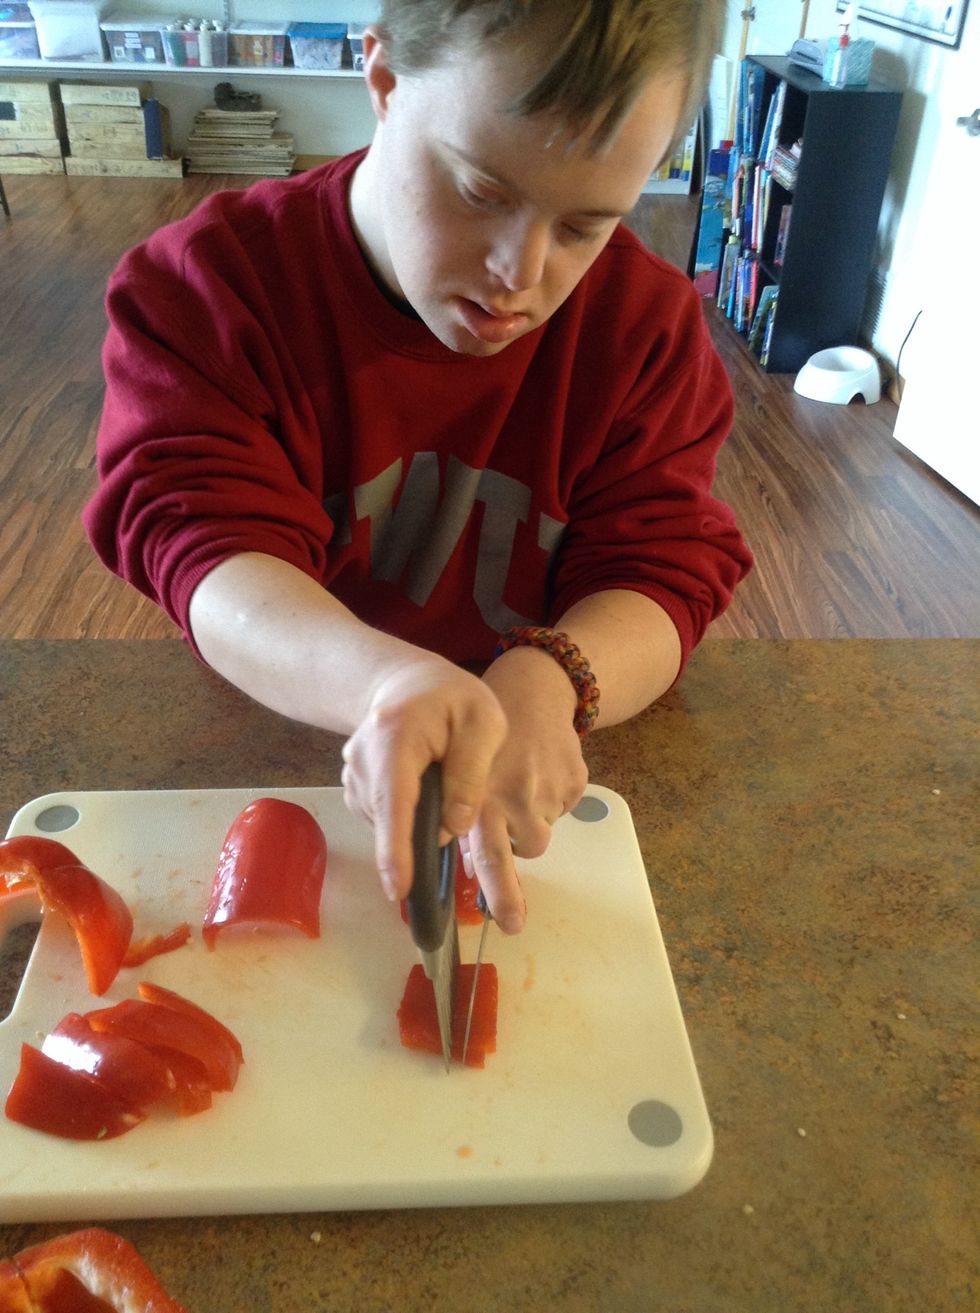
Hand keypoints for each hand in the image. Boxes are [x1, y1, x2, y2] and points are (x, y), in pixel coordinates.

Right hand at [340, 654, 506, 907]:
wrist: (407, 683)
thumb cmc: (453, 699)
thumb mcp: (483, 723)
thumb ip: (472, 772)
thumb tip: (455, 828)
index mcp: (396, 738)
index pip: (393, 800)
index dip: (396, 848)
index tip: (400, 887)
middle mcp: (362, 758)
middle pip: (387, 818)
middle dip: (418, 838)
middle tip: (455, 816)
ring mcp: (352, 773)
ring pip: (385, 822)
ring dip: (415, 824)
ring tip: (442, 786)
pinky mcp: (354, 787)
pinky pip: (383, 818)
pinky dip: (405, 818)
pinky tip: (424, 793)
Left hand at [464, 647, 588, 929]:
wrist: (534, 690)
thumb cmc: (486, 735)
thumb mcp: (462, 769)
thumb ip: (463, 813)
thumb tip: (467, 862)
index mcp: (482, 794)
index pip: (487, 852)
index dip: (494, 891)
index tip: (503, 923)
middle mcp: (516, 796)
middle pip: (521, 854)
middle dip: (510, 895)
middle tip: (513, 924)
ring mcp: (549, 790)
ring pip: (538, 834)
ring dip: (526, 826)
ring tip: (514, 794)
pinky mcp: (575, 781)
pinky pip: (561, 810)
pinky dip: (548, 802)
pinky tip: (537, 776)